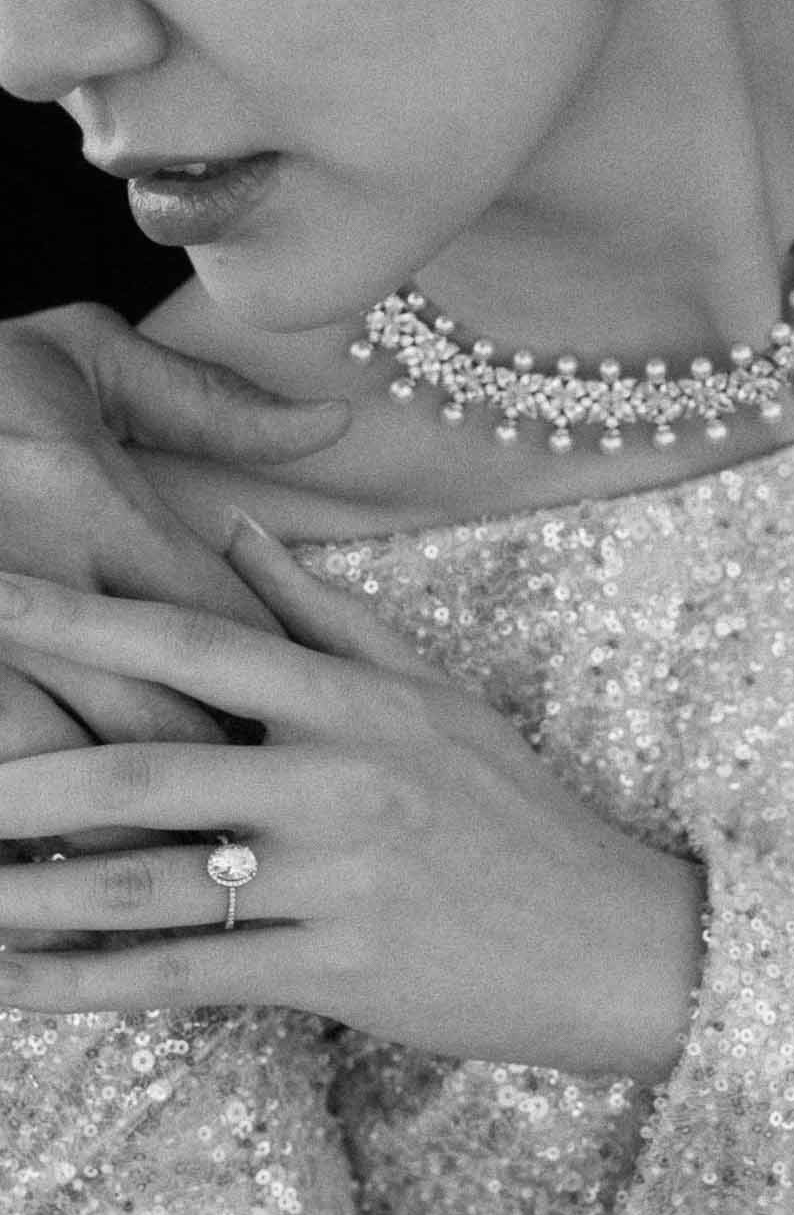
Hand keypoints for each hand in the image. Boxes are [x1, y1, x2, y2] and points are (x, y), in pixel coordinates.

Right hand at [0, 300, 350, 864]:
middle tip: (261, 823)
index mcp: (96, 498)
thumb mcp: (87, 351)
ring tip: (165, 863)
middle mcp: (39, 577)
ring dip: (124, 827)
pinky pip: (1, 771)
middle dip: (219, 780)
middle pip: (165, 716)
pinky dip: (35, 818)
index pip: (223, 622)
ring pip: (74, 773)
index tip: (304, 724)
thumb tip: (337, 420)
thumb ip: (212, 403)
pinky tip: (55, 847)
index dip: (274, 684)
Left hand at [0, 521, 706, 1083]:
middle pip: (146, 772)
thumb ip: (326, 613)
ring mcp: (334, 880)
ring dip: (29, 891)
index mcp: (354, 701)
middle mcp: (338, 780)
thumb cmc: (514, 806)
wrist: (607, 937)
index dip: (78, 620)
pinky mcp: (333, 970)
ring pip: (149, 888)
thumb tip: (235, 530)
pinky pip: (185, 978)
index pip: (193, 643)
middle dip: (22, 774)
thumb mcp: (436, 693)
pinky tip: (13, 982)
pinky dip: (86, 983)